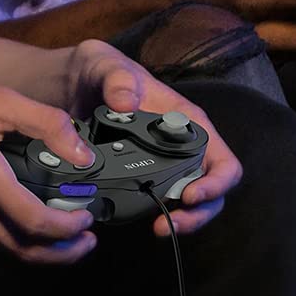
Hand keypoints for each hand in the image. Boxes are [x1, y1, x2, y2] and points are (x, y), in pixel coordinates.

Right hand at [0, 63, 100, 263]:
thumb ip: (45, 123)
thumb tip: (83, 154)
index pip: (31, 222)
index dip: (65, 231)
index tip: (87, 223)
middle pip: (15, 248)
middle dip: (56, 253)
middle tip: (84, 244)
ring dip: (24, 244)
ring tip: (52, 229)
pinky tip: (4, 212)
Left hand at [66, 41, 242, 237]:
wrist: (73, 86)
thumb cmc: (101, 70)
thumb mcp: (107, 67)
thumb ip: (117, 79)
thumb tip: (125, 103)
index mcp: (186, 120)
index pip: (221, 158)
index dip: (215, 182)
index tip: (191, 195)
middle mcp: (182, 146)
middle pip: (210, 188)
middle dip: (198, 213)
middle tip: (168, 223)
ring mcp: (164, 165)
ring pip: (190, 202)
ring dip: (181, 220)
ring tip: (158, 228)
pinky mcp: (142, 178)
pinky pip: (159, 202)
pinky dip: (156, 215)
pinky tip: (138, 221)